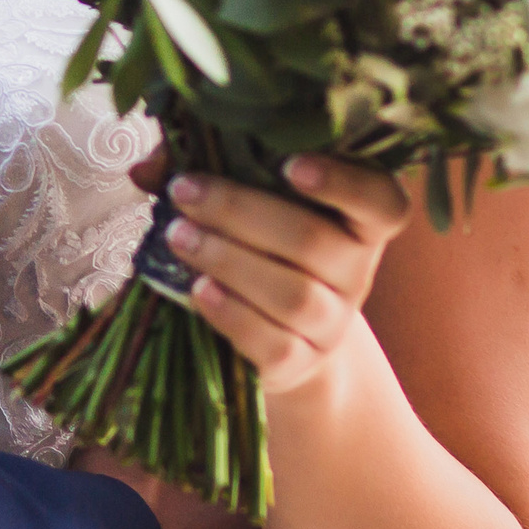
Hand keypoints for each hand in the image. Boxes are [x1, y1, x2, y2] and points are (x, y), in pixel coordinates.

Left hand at [135, 140, 410, 400]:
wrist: (280, 336)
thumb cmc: (261, 246)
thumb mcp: (247, 201)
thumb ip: (206, 169)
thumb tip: (146, 167)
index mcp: (358, 221)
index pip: (382, 202)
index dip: (345, 182)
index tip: (290, 165)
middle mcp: (357, 272)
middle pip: (313, 241)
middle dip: (241, 212)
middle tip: (185, 192)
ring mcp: (332, 323)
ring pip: (294, 295)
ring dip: (229, 261)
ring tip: (177, 237)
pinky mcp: (300, 363)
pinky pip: (273, 343)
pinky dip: (231, 314)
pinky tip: (197, 290)